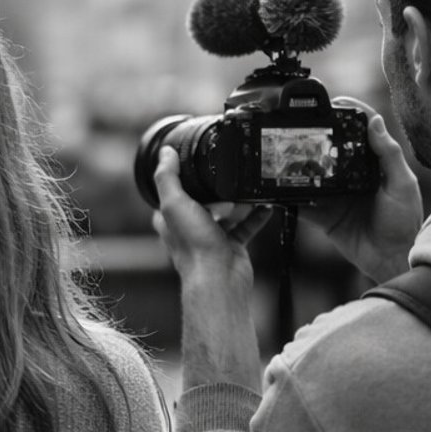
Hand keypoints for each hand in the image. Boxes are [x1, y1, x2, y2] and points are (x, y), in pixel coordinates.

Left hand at [151, 147, 265, 389]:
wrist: (219, 277)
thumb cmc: (194, 245)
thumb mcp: (175, 203)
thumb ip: (167, 177)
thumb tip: (165, 154)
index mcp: (171, 219)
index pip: (172, 193)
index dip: (181, 179)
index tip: (194, 163)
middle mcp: (190, 228)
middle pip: (202, 201)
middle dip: (216, 189)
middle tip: (228, 174)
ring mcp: (212, 237)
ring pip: (227, 213)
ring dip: (239, 201)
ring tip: (250, 186)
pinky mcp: (232, 245)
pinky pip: (246, 226)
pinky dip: (256, 216)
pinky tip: (265, 205)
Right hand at [299, 97, 423, 283]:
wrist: (392, 260)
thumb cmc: (405, 223)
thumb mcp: (402, 185)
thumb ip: (388, 154)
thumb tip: (375, 121)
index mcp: (375, 165)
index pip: (361, 132)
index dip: (349, 115)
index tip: (335, 103)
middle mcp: (354, 177)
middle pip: (331, 150)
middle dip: (315, 138)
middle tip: (300, 128)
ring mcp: (338, 196)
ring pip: (313, 175)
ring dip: (299, 167)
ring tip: (284, 156)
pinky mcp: (325, 216)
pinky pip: (304, 204)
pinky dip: (291, 197)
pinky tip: (281, 189)